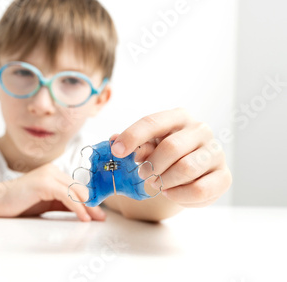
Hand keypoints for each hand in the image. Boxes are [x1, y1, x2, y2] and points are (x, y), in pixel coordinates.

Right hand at [0, 163, 105, 221]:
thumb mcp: (46, 204)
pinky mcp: (44, 183)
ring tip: (95, 219)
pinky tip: (83, 217)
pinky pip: (67, 196)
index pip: (77, 187)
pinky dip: (77, 207)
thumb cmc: (18, 203)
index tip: (98, 214)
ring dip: (87, 207)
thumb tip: (84, 213)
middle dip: (92, 204)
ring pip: (75, 191)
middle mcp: (53, 171)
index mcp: (54, 174)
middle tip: (101, 218)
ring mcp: (48, 175)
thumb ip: (63, 205)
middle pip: (80, 188)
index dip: (89, 201)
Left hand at [110, 108, 231, 207]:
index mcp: (179, 117)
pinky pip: (199, 190)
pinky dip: (179, 195)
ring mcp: (215, 152)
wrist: (188, 173)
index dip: (132, 137)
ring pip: (186, 169)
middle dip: (151, 165)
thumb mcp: (148, 147)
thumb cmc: (164, 155)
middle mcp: (200, 130)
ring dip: (165, 181)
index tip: (117, 152)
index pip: (153, 122)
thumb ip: (135, 146)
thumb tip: (115, 142)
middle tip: (143, 174)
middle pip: (171, 147)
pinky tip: (171, 193)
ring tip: (158, 184)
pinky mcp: (223, 176)